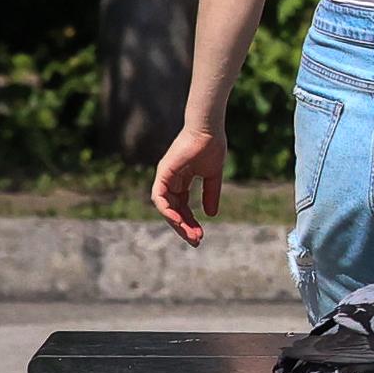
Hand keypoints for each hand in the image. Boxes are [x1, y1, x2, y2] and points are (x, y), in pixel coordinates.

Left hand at [150, 126, 225, 246]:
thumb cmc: (212, 147)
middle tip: (196, 241)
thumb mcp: (213, 177)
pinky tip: (179, 221)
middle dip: (184, 227)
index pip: (182, 207)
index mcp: (181, 181)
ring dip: (177, 223)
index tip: (200, 236)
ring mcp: (165, 178)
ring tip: (191, 235)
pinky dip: (167, 210)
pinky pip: (160, 197)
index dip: (191, 222)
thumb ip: (211, 194)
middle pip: (174, 210)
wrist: (209, 131)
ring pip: (165, 207)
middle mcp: (170, 181)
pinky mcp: (163, 174)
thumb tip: (211, 215)